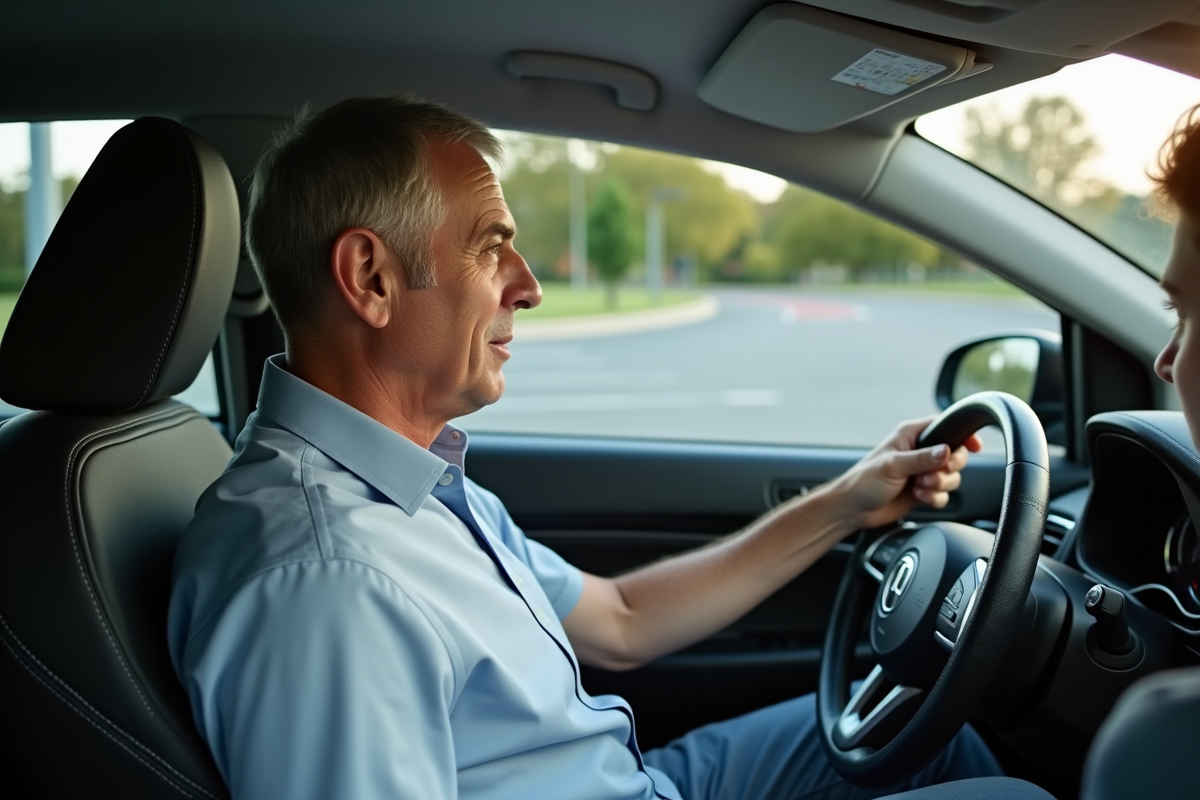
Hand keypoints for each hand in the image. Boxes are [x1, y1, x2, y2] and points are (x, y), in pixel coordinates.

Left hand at [831, 417, 982, 530]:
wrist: (854, 509)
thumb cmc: (864, 480)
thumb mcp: (893, 465)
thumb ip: (921, 459)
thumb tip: (946, 451)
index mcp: (911, 435)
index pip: (946, 426)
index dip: (963, 435)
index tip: (974, 446)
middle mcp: (920, 451)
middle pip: (955, 454)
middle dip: (949, 468)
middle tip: (932, 475)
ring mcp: (923, 472)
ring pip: (952, 476)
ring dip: (940, 485)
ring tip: (920, 487)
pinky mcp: (924, 490)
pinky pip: (944, 494)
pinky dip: (935, 498)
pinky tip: (920, 497)